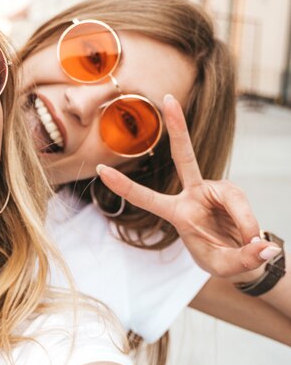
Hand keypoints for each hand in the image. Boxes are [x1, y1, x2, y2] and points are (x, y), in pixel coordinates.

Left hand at [96, 94, 281, 280]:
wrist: (243, 255)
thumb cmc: (223, 259)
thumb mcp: (226, 266)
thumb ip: (243, 258)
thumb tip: (265, 245)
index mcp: (177, 213)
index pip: (146, 198)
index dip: (123, 186)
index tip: (100, 170)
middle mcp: (193, 195)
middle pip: (185, 157)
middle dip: (178, 128)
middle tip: (168, 98)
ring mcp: (215, 189)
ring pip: (233, 198)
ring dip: (244, 224)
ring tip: (248, 245)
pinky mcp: (233, 191)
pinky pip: (244, 205)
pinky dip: (251, 224)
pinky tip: (254, 239)